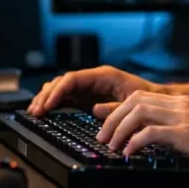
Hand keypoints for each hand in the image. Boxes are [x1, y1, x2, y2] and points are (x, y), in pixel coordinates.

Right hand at [27, 66, 163, 116]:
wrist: (153, 100)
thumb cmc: (146, 98)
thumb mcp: (132, 101)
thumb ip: (114, 106)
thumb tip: (94, 109)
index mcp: (102, 75)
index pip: (72, 78)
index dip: (58, 91)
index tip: (48, 105)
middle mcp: (92, 79)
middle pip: (62, 82)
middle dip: (46, 95)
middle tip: (35, 111)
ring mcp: (87, 88)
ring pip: (60, 88)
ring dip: (46, 98)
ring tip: (35, 112)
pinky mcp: (86, 98)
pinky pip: (65, 97)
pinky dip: (53, 103)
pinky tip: (44, 111)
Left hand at [93, 91, 188, 174]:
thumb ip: (181, 131)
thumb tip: (161, 143)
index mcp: (185, 104)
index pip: (143, 97)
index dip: (120, 108)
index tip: (106, 122)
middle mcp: (182, 105)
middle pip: (135, 101)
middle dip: (113, 118)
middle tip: (103, 136)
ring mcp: (184, 117)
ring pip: (138, 112)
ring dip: (119, 129)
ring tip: (111, 145)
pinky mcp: (187, 133)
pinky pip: (151, 133)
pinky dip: (135, 142)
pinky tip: (129, 153)